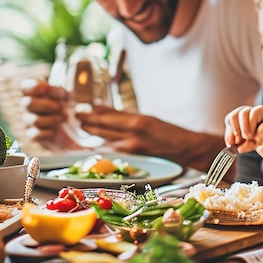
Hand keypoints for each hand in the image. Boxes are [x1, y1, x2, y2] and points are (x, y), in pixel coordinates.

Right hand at [20, 79, 78, 149]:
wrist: (72, 129)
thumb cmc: (67, 107)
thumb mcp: (68, 97)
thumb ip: (61, 92)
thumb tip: (58, 92)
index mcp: (34, 94)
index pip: (24, 87)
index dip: (35, 86)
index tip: (48, 88)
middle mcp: (28, 107)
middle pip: (27, 103)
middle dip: (47, 105)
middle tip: (60, 107)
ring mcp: (29, 122)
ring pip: (34, 120)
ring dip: (52, 119)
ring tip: (64, 118)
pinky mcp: (33, 136)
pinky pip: (35, 134)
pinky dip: (48, 132)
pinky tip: (55, 130)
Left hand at [74, 106, 222, 171]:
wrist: (186, 148)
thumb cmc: (169, 132)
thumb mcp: (149, 119)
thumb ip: (129, 118)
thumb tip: (108, 113)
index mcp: (138, 119)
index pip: (109, 113)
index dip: (93, 111)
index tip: (83, 106)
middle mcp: (133, 132)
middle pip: (103, 126)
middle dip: (87, 121)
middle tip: (76, 116)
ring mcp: (132, 146)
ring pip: (105, 138)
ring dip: (92, 132)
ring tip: (82, 126)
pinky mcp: (134, 156)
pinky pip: (113, 149)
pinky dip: (103, 144)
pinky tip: (95, 143)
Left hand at [224, 105, 262, 166]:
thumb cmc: (252, 141)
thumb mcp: (241, 142)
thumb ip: (236, 141)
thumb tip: (232, 142)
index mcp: (243, 115)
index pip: (234, 115)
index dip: (234, 128)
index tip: (236, 140)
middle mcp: (255, 112)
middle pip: (244, 112)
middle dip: (243, 127)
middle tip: (246, 138)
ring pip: (259, 120)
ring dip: (256, 135)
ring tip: (257, 142)